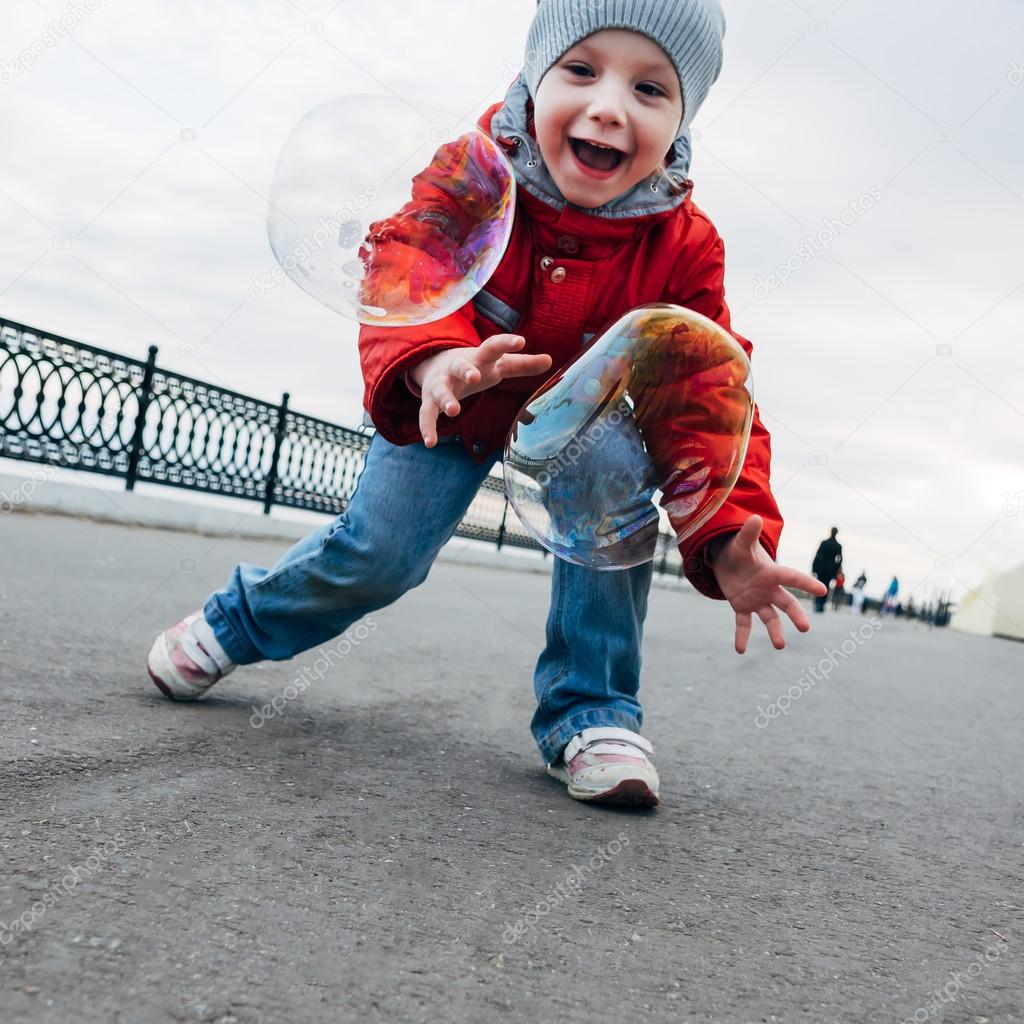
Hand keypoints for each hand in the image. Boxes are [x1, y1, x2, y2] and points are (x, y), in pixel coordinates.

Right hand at [410, 334, 552, 446]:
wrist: (435, 365)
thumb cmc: (475, 366)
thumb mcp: (498, 365)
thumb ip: (522, 364)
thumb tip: (551, 360)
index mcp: (478, 358)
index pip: (493, 347)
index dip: (506, 343)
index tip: (521, 341)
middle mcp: (457, 367)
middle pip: (460, 365)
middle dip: (466, 370)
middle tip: (475, 377)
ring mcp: (441, 383)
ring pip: (440, 390)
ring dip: (446, 399)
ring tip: (454, 411)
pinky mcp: (429, 400)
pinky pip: (426, 414)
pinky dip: (427, 428)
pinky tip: (430, 443)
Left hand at [710, 514, 827, 653]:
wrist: (727, 561)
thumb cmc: (738, 550)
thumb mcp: (740, 542)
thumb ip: (748, 533)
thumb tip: (754, 518)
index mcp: (772, 572)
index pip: (792, 577)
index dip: (806, 583)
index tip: (823, 590)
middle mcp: (769, 589)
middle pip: (787, 603)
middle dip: (796, 615)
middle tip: (805, 628)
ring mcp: (757, 600)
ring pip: (770, 618)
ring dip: (775, 631)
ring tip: (780, 645)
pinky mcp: (742, 607)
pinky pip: (743, 624)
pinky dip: (741, 636)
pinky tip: (740, 650)